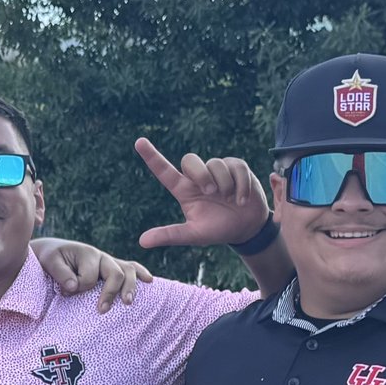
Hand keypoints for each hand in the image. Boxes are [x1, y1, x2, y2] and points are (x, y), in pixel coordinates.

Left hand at [34, 237, 150, 310]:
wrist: (53, 252)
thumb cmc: (50, 258)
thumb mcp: (49, 261)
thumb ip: (60, 273)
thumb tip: (74, 287)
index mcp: (87, 253)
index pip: (90, 276)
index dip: (80, 287)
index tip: (65, 293)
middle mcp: (101, 256)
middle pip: (116, 273)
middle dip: (110, 292)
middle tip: (102, 311)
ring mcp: (110, 262)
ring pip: (128, 271)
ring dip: (130, 288)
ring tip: (127, 303)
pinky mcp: (113, 268)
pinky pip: (132, 268)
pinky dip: (142, 274)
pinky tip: (149, 282)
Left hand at [135, 138, 269, 249]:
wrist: (246, 228)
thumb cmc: (217, 230)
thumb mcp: (193, 235)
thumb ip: (170, 235)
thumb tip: (142, 242)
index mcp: (184, 190)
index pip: (164, 171)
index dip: (151, 156)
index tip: (139, 142)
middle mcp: (198, 177)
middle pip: (189, 160)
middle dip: (201, 174)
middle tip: (211, 191)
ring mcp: (218, 170)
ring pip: (216, 163)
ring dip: (224, 184)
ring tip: (230, 201)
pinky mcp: (237, 167)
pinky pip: (236, 167)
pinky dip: (241, 185)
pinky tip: (242, 200)